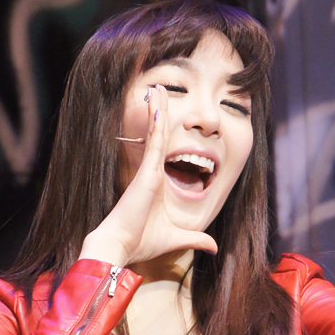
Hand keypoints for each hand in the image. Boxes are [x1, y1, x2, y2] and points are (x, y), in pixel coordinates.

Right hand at [79, 85, 217, 266]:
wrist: (120, 247)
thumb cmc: (142, 242)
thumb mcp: (177, 238)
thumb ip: (196, 238)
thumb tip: (214, 246)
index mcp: (156, 183)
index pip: (162, 150)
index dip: (164, 129)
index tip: (164, 112)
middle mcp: (152, 173)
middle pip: (158, 135)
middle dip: (159, 111)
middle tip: (160, 89)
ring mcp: (148, 171)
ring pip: (156, 133)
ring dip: (158, 109)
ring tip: (158, 87)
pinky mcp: (147, 174)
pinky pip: (155, 144)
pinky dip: (157, 125)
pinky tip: (159, 107)